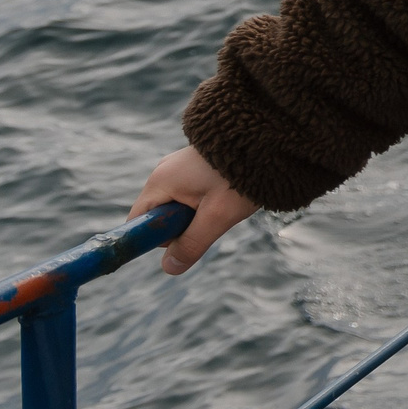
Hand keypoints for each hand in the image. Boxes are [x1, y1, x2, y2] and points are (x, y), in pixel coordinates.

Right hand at [129, 144, 261, 274]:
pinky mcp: (196, 165)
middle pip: (158, 214)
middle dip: (181, 226)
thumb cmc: (242, 177)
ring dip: (196, 214)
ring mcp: (180, 166)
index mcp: (160, 181)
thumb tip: (168, 268)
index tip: (183, 240)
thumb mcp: (217, 217)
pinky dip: (205, 202)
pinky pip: (190, 193)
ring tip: (224, 203)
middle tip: (212, 219)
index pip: (138, 220)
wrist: (269, 140)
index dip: (154, 238)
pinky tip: (226, 194)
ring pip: (177, 205)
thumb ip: (191, 244)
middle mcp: (164, 171)